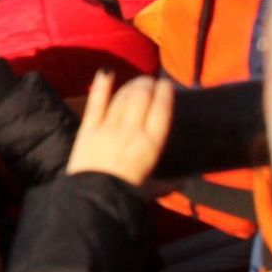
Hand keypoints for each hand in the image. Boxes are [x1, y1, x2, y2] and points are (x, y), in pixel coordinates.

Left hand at [66, 72, 173, 186]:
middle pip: (142, 97)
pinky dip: (102, 85)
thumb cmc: (126, 195)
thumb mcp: (153, 189)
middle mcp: (132, 130)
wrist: (93, 199)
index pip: (162, 109)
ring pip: (123, 97)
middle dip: (147, 85)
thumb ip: (168, 181)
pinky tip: (107, 72)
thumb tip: (183, 179)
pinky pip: (97, 102)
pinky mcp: (88, 128)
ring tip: (137, 82)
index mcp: (152, 144)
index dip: (165, 93)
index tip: (166, 86)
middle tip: (150, 82)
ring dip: (131, 85)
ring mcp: (108, 127)